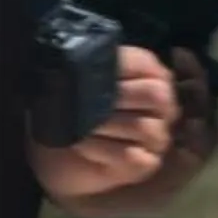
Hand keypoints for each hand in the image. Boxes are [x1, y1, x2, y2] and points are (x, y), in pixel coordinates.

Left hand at [29, 44, 177, 207]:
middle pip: (157, 95)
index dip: (119, 66)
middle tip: (84, 101)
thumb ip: (92, 61)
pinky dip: (100, 148)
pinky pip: (131, 156)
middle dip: (116, 96)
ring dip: (103, 123)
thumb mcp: (78, 77)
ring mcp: (157, 138)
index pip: (148, 63)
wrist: (54, 150)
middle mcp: (163, 107)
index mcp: (150, 75)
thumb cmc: (70, 106)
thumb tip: (88, 52)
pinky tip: (81, 143)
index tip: (87, 70)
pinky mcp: (146, 165)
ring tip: (79, 123)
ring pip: (144, 127)